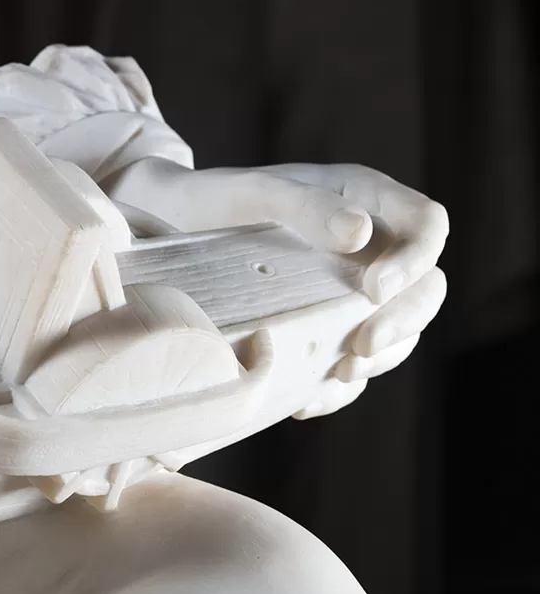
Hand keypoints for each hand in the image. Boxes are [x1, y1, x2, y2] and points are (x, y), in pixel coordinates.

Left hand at [109, 158, 446, 417]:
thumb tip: (360, 233)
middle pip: (426, 286)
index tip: (374, 290)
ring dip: (381, 359)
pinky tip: (307, 399)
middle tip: (359, 348)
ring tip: (338, 374)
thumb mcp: (251, 194)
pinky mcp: (323, 326)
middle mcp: (368, 245)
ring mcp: (349, 289)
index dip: (415, 261)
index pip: (427, 226)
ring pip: (399, 329)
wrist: (164, 228)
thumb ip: (304, 205)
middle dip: (404, 322)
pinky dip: (338, 387)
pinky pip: (352, 361)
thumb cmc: (211, 200)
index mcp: (365, 200)